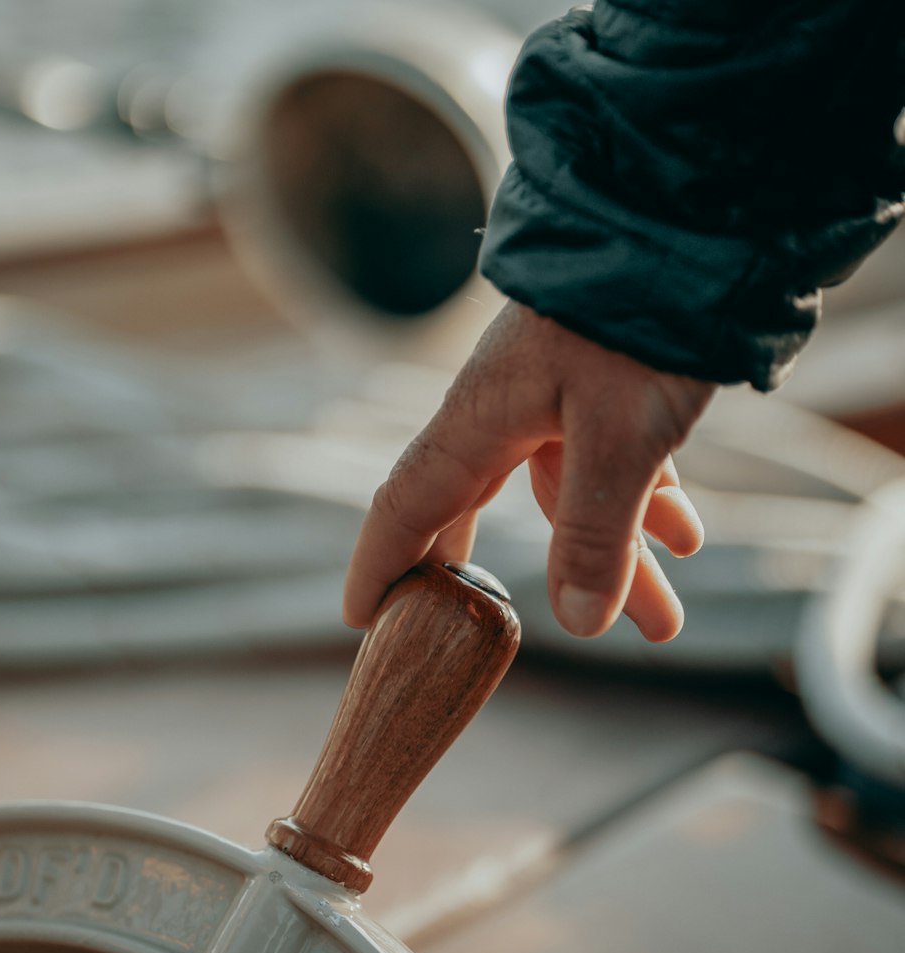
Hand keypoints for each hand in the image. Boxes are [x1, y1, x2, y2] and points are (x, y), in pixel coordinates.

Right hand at [344, 300, 714, 641]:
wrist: (688, 214)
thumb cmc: (641, 318)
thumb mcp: (620, 436)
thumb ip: (596, 531)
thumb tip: (579, 625)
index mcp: (480, 420)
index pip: (406, 506)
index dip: (380, 566)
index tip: (362, 618)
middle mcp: (507, 412)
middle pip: (482, 514)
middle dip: (490, 584)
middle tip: (475, 639)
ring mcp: (557, 398)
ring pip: (573, 499)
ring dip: (620, 561)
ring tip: (665, 625)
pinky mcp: (606, 385)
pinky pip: (614, 463)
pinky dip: (648, 507)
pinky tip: (686, 539)